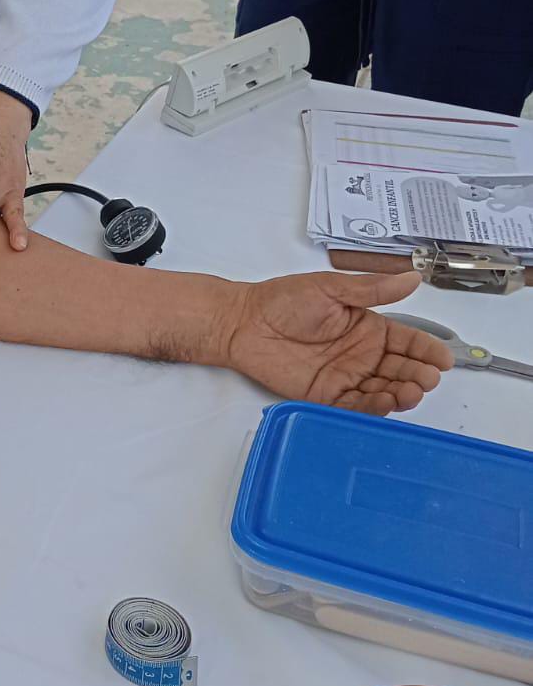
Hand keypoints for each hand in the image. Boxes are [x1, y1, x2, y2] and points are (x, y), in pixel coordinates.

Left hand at [221, 270, 453, 414]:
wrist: (243, 322)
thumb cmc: (283, 300)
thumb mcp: (331, 288)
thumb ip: (372, 289)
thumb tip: (412, 277)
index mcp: (367, 327)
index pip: (406, 340)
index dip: (426, 350)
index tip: (442, 358)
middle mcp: (361, 355)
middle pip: (400, 369)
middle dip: (418, 375)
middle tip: (427, 378)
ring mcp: (346, 377)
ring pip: (383, 391)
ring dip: (400, 393)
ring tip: (410, 392)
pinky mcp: (327, 397)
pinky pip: (356, 407)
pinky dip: (373, 408)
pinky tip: (386, 403)